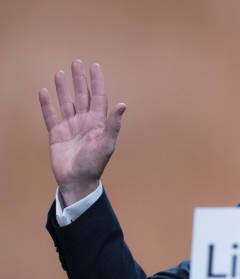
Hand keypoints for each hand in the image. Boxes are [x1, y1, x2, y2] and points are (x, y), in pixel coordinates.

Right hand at [39, 60, 125, 205]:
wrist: (77, 180)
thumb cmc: (95, 164)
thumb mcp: (107, 143)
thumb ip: (113, 124)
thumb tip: (122, 105)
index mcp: (98, 122)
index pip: (98, 97)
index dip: (97, 82)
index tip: (95, 66)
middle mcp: (84, 121)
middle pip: (82, 95)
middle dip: (80, 79)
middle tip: (77, 62)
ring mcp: (70, 127)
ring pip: (66, 102)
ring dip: (63, 88)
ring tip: (60, 72)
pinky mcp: (56, 134)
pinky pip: (50, 115)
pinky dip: (46, 104)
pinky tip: (44, 91)